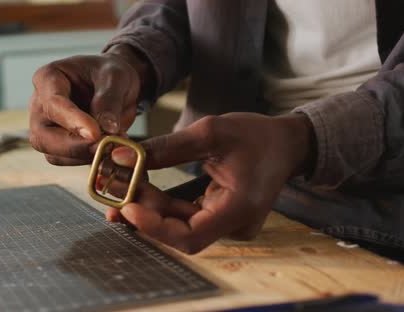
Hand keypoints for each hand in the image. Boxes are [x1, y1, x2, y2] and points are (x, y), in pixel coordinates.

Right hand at [29, 45, 151, 165]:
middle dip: (73, 146)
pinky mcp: (58, 145)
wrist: (114, 85)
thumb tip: (106, 129)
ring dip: (84, 155)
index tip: (96, 133)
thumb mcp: (115, 77)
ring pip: (53, 154)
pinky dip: (89, 159)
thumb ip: (109, 100)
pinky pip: (67, 161)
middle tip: (104, 146)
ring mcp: (46, 127)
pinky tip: (109, 148)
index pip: (53, 104)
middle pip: (42, 136)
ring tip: (114, 142)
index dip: (73, 121)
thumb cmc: (110, 73)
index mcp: (48, 78)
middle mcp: (39, 105)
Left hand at [100, 113, 314, 253]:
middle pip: (180, 232)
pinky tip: (142, 186)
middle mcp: (234, 226)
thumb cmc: (256, 134)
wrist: (287, 143)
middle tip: (116, 192)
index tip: (127, 206)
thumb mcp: (210, 133)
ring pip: (179, 225)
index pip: (189, 236)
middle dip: (145, 212)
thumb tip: (121, 158)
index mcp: (239, 210)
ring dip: (150, 206)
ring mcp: (227, 224)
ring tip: (125, 183)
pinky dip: (163, 203)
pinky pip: (186, 216)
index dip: (154, 227)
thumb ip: (165, 148)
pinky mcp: (220, 217)